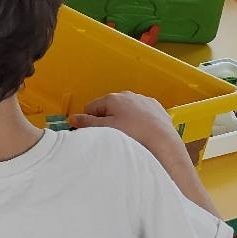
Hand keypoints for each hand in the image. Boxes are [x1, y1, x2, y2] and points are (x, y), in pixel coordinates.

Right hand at [70, 92, 184, 160]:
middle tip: (113, 136)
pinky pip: (141, 113)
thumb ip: (87, 123)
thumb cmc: (133, 135)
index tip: (95, 132)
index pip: (90, 107)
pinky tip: (142, 132)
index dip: (89, 121)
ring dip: (123, 120)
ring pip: (125, 109)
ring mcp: (144, 100)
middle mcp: (128, 95)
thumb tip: (73, 118)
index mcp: (112, 98)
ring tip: (129, 136)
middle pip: (108, 107)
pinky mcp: (157, 107)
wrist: (163, 142)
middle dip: (107, 119)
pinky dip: (139, 120)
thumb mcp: (105, 130)